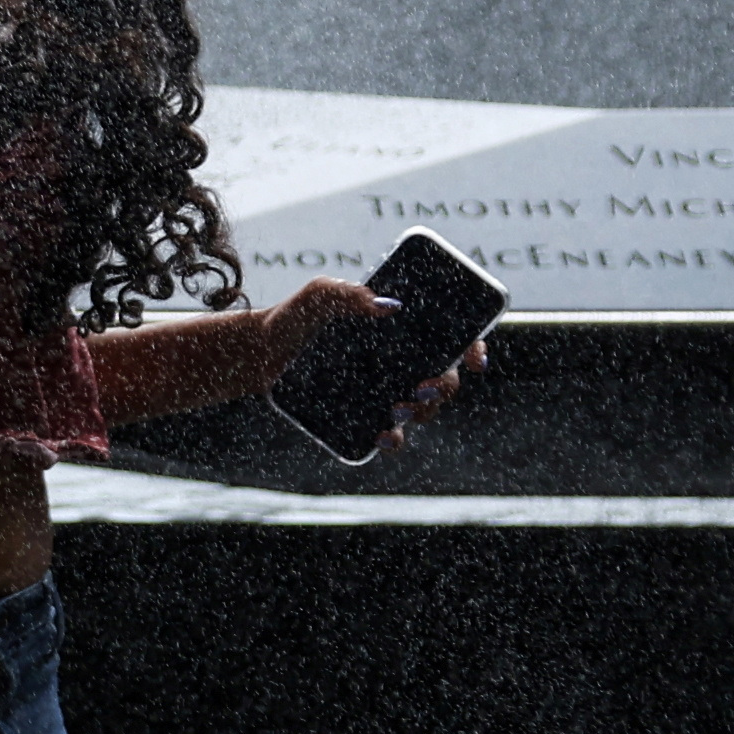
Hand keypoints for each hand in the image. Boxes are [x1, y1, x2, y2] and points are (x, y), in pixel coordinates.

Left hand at [263, 277, 489, 456]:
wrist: (260, 354)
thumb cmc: (295, 318)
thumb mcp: (320, 295)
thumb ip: (348, 294)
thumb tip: (387, 307)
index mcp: (403, 330)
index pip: (453, 338)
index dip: (474, 348)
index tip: (474, 358)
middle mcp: (401, 362)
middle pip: (445, 377)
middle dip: (445, 386)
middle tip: (425, 386)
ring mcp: (385, 390)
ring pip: (424, 408)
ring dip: (424, 412)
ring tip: (400, 408)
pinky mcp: (363, 415)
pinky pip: (392, 434)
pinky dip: (395, 439)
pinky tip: (385, 436)